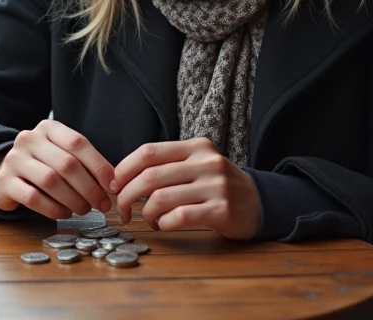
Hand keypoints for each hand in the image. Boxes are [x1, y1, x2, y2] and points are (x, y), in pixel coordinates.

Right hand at [0, 120, 115, 219]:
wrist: (5, 174)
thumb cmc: (43, 165)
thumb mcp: (61, 155)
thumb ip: (84, 163)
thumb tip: (114, 183)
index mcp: (48, 128)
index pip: (78, 143)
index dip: (99, 166)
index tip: (113, 186)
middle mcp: (29, 139)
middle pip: (67, 164)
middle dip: (90, 188)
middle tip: (102, 205)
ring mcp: (14, 159)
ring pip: (51, 181)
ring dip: (73, 200)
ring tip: (84, 209)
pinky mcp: (5, 181)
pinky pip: (34, 198)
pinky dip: (54, 209)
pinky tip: (64, 213)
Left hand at [111, 138, 260, 239]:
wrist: (259, 202)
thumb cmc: (217, 185)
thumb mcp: (197, 164)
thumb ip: (167, 165)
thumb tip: (121, 176)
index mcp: (196, 147)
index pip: (148, 152)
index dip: (124, 169)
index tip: (114, 185)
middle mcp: (206, 162)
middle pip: (150, 177)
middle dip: (127, 196)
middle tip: (122, 210)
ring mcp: (216, 186)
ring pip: (161, 199)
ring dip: (146, 214)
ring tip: (149, 219)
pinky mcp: (222, 210)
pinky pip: (179, 217)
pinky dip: (164, 224)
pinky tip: (165, 225)